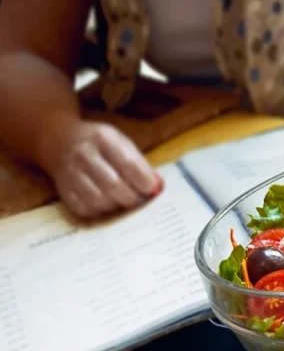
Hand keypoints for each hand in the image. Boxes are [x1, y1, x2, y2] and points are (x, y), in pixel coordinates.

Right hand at [38, 120, 162, 218]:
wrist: (59, 140)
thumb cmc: (99, 144)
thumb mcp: (121, 142)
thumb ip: (139, 163)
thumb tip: (157, 187)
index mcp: (103, 139)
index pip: (127, 164)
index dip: (143, 181)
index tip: (152, 189)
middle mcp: (84, 155)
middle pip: (113, 185)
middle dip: (132, 198)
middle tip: (140, 200)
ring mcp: (70, 173)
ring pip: (98, 200)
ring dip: (117, 206)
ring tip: (124, 202)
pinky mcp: (63, 189)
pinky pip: (83, 208)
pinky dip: (100, 212)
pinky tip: (107, 205)